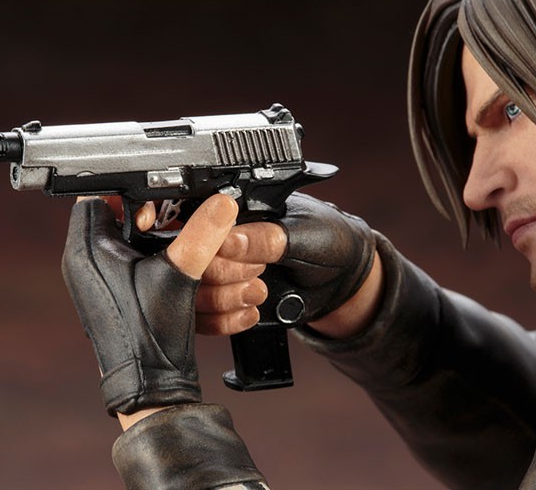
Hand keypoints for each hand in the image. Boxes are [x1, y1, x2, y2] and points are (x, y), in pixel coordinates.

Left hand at [61, 194, 237, 416]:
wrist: (151, 390)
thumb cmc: (147, 336)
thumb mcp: (179, 275)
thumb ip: (202, 234)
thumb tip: (222, 204)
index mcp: (89, 250)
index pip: (100, 198)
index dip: (132, 194)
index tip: (161, 203)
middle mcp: (92, 266)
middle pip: (129, 225)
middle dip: (169, 226)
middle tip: (189, 223)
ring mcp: (110, 286)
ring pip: (146, 254)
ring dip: (180, 254)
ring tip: (211, 258)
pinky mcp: (127, 303)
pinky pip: (153, 278)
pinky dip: (179, 278)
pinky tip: (208, 286)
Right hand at [197, 192, 376, 336]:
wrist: (343, 278)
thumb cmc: (327, 241)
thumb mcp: (301, 235)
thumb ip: (264, 238)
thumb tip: (226, 241)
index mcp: (233, 213)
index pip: (199, 233)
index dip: (217, 251)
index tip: (250, 261)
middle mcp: (218, 243)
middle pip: (192, 267)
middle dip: (224, 277)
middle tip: (259, 273)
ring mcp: (218, 275)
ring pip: (192, 296)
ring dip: (224, 301)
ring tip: (258, 292)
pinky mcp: (223, 303)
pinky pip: (204, 320)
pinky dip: (224, 322)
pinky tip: (251, 313)